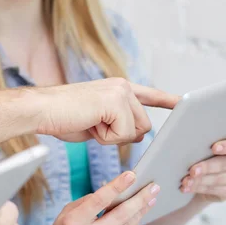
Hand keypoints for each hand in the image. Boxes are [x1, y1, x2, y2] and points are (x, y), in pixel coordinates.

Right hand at [39, 78, 179, 143]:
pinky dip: (105, 138)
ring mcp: (121, 92)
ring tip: (89, 123)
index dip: (167, 101)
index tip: (184, 103)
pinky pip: (123, 134)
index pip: (149, 95)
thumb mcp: (96, 124)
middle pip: (143, 126)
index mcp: (117, 89)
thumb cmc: (61, 117)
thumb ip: (117, 126)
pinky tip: (88, 123)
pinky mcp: (116, 102)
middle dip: (121, 136)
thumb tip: (139, 136)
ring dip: (112, 137)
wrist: (41, 110)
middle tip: (93, 125)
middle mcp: (122, 86)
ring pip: (135, 131)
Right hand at [39, 172, 159, 224]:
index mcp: (73, 223)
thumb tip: (117, 192)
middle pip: (120, 216)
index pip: (99, 201)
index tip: (132, 175)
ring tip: (150, 199)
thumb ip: (90, 201)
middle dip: (139, 200)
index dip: (117, 186)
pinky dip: (132, 224)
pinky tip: (138, 214)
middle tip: (153, 187)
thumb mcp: (68, 211)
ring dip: (140, 212)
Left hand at [180, 136, 225, 202]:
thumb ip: (206, 142)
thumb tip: (190, 143)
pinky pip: (216, 190)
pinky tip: (188, 188)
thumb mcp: (209, 145)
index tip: (213, 148)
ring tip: (186, 181)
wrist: (208, 170)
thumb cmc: (208, 151)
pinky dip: (199, 188)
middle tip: (192, 171)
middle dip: (207, 167)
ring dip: (200, 181)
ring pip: (220, 179)